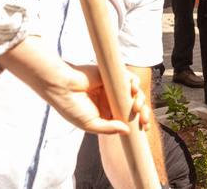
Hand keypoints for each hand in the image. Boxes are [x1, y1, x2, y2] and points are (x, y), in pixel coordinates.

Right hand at [0, 37, 149, 134]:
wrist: (62, 86)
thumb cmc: (71, 107)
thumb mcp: (89, 124)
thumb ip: (108, 128)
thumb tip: (127, 131)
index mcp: (105, 114)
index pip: (126, 119)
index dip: (137, 123)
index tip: (144, 128)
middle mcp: (111, 101)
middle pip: (133, 107)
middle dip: (142, 113)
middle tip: (144, 119)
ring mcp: (113, 88)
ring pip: (134, 94)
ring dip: (140, 100)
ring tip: (136, 106)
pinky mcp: (113, 75)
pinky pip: (129, 79)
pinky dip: (134, 84)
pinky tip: (133, 90)